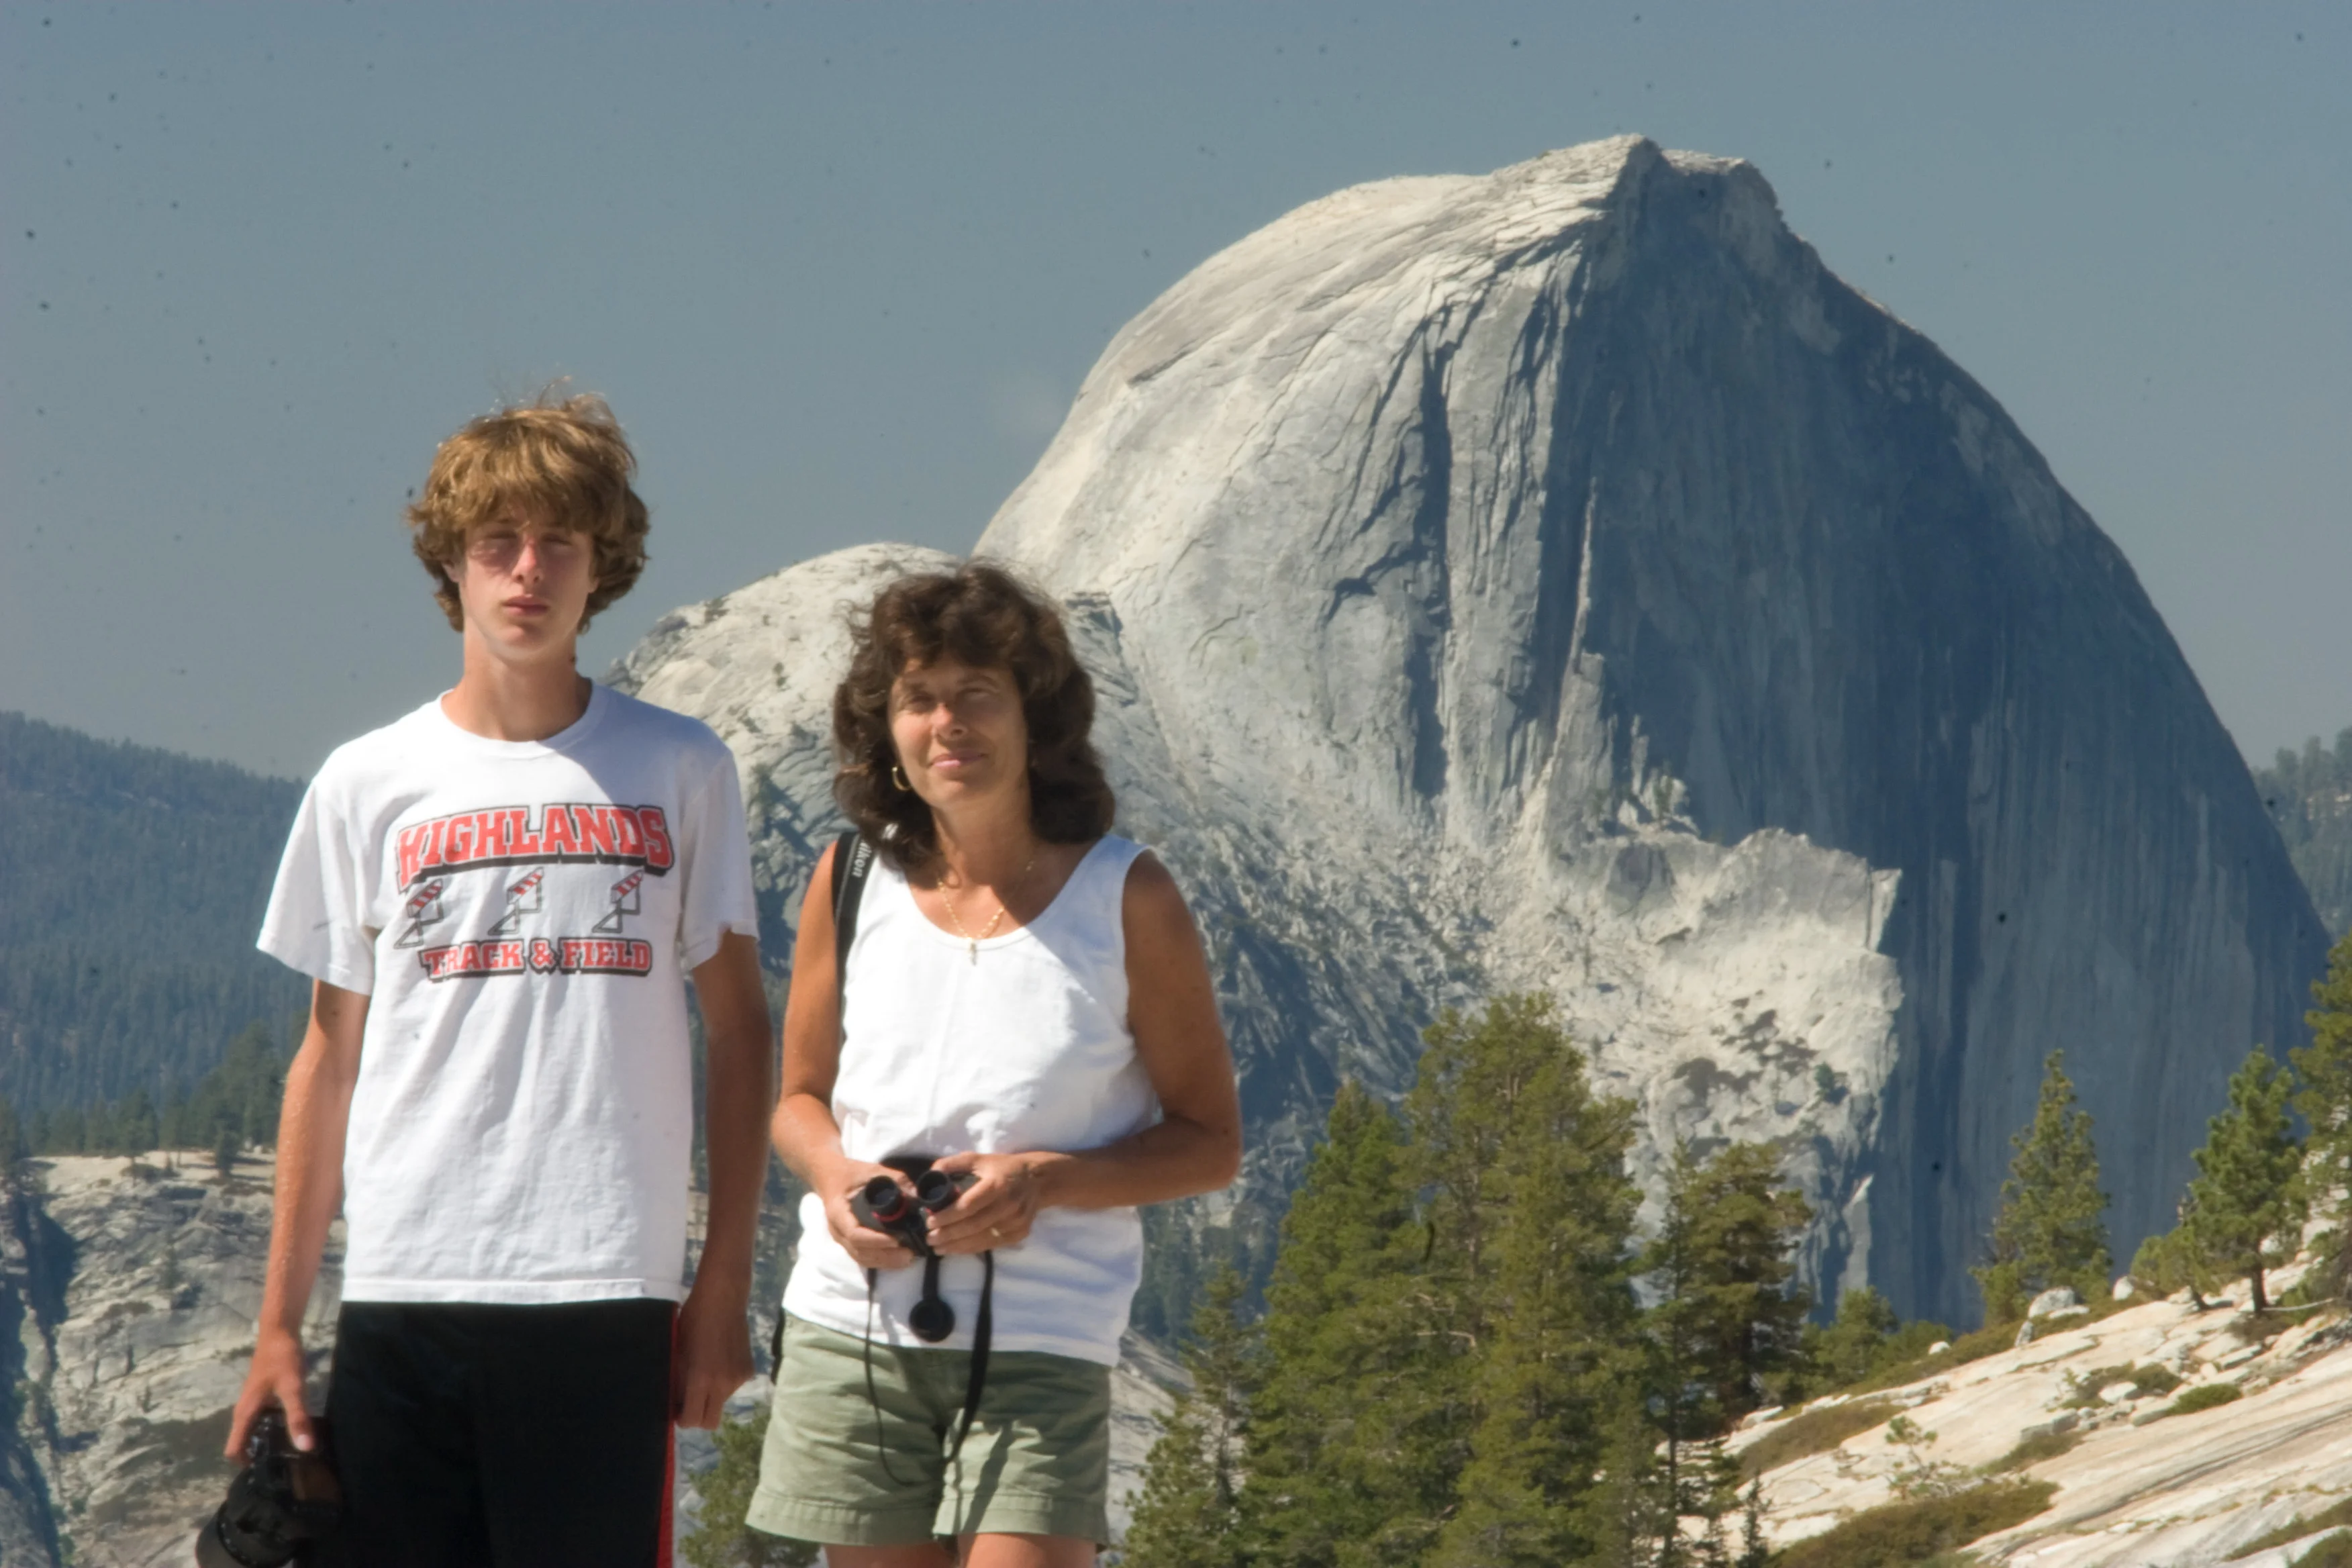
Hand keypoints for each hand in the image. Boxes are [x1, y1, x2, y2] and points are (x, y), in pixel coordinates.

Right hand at [226, 1326, 314, 1457]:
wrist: (279, 1332)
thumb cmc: (283, 1359)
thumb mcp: (293, 1388)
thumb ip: (297, 1417)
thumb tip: (305, 1448)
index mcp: (244, 1414)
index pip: (233, 1450)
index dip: (245, 1465)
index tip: (267, 1474)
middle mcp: (243, 1412)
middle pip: (243, 1444)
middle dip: (259, 1457)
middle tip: (285, 1468)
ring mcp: (252, 1405)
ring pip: (254, 1433)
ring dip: (267, 1444)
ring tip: (292, 1454)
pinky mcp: (262, 1398)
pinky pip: (263, 1422)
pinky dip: (273, 1430)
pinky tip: (293, 1431)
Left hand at [673, 1280, 754, 1429]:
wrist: (723, 1298)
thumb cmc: (692, 1320)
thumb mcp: (678, 1352)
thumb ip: (677, 1380)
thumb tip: (675, 1402)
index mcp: (701, 1379)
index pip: (692, 1419)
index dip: (681, 1419)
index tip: (676, 1410)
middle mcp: (723, 1384)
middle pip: (710, 1422)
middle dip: (698, 1417)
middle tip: (689, 1401)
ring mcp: (739, 1378)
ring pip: (721, 1402)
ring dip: (711, 1395)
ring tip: (706, 1368)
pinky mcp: (749, 1369)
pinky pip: (732, 1386)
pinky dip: (724, 1381)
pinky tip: (720, 1359)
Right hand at [819, 1158, 921, 1270]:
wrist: (830, 1177)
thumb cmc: (850, 1174)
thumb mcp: (871, 1170)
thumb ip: (894, 1179)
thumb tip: (917, 1193)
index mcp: (838, 1212)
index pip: (854, 1233)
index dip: (876, 1240)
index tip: (896, 1240)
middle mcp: (837, 1229)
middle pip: (859, 1251)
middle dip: (885, 1256)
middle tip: (909, 1254)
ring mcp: (841, 1238)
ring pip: (861, 1258)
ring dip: (884, 1262)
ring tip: (908, 1259)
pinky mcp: (848, 1242)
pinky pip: (862, 1257)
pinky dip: (880, 1261)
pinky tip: (897, 1259)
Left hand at [924, 1151, 1051, 1255]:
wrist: (1038, 1180)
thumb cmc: (1004, 1168)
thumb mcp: (980, 1159)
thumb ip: (954, 1164)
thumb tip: (931, 1174)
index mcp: (997, 1184)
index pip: (969, 1205)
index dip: (948, 1216)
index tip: (930, 1221)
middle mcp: (1009, 1205)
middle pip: (974, 1225)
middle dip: (948, 1234)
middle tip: (929, 1238)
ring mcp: (1016, 1222)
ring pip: (982, 1239)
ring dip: (957, 1246)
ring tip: (938, 1247)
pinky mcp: (1019, 1233)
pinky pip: (992, 1244)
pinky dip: (972, 1248)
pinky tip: (956, 1248)